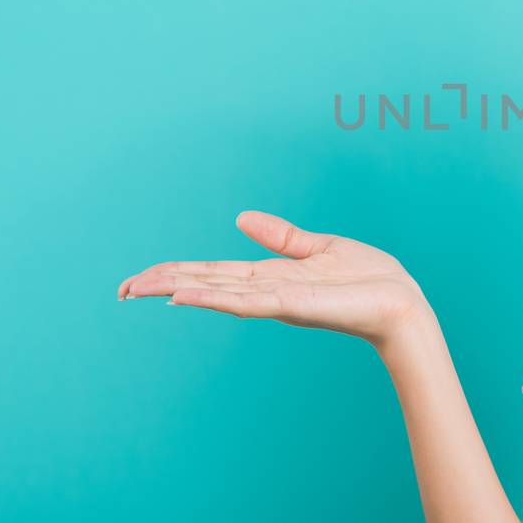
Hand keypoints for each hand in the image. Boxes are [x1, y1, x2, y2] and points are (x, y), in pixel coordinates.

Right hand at [117, 210, 431, 348]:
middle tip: (120, 290)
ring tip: (139, 290)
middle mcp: (265, 291)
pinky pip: (246, 301)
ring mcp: (276, 300)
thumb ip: (280, 236)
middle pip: (203, 284)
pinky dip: (214, 298)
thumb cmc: (368, 280)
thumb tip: (240, 217)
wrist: (401, 302)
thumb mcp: (318, 247)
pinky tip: (185, 296)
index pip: (211, 273)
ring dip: (178, 290)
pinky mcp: (293, 305)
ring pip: (216, 293)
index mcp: (269, 276)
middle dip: (162, 284)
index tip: (139, 278)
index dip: (175, 272)